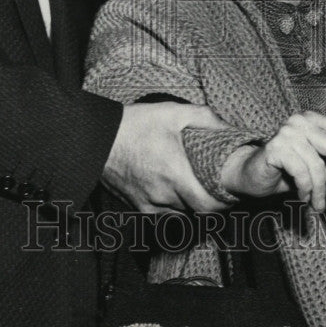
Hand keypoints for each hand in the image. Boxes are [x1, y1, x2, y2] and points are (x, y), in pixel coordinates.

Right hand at [102, 102, 227, 212]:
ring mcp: (149, 203)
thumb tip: (228, 127)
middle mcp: (163, 194)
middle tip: (216, 185)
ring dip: (190, 204)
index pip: (209, 206)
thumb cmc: (134, 124)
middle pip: (197, 211)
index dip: (224, 202)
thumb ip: (204, 118)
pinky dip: (172, 206)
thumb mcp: (172, 112)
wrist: (96, 138)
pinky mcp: (137, 206)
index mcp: (175, 174)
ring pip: (180, 213)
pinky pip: (162, 213)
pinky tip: (174, 189)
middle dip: (210, 201)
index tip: (229, 190)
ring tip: (195, 185)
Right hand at [220, 110, 325, 212]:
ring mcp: (285, 133)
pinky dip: (305, 189)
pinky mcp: (274, 149)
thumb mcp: (323, 169)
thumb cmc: (291, 170)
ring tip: (319, 205)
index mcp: (312, 120)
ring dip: (320, 190)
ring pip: (316, 164)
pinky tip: (303, 198)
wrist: (254, 176)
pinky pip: (300, 172)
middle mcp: (299, 121)